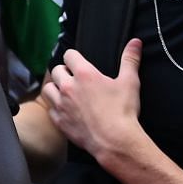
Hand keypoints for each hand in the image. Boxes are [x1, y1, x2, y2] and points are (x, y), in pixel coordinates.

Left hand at [41, 39, 146, 167]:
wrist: (114, 140)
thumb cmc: (122, 111)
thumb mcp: (130, 82)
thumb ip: (130, 60)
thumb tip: (135, 42)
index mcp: (84, 75)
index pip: (69, 55)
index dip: (73, 56)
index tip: (77, 61)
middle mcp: (68, 87)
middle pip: (56, 71)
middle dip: (63, 71)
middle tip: (73, 76)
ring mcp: (61, 105)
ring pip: (47, 89)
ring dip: (54, 87)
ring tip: (64, 90)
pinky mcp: (59, 121)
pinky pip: (50, 109)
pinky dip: (55, 107)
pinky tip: (64, 109)